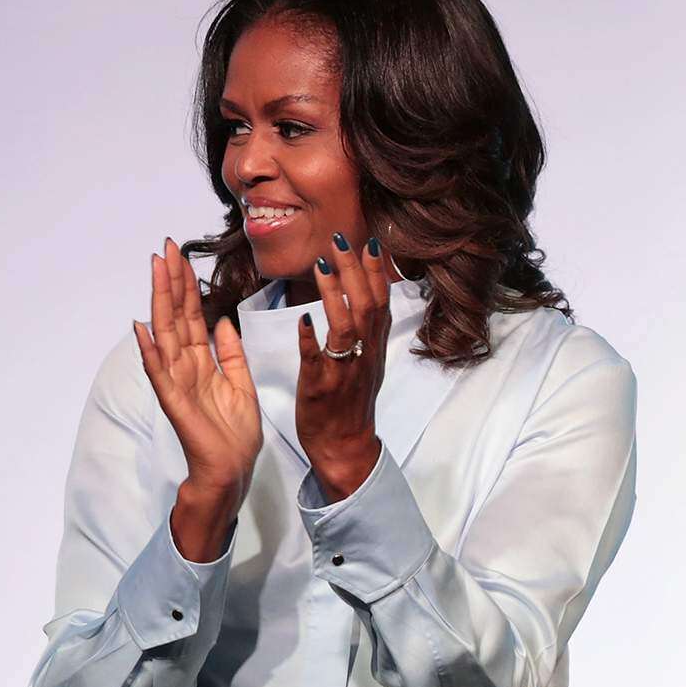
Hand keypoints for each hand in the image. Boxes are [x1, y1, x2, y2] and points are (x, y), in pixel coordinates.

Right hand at [134, 238, 261, 558]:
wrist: (232, 469)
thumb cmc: (234, 433)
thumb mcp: (241, 383)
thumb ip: (231, 353)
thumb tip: (222, 320)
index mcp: (203, 362)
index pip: (191, 315)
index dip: (187, 285)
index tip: (182, 255)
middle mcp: (185, 367)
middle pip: (175, 316)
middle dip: (171, 282)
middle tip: (165, 248)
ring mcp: (176, 383)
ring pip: (165, 334)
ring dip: (159, 301)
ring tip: (155, 271)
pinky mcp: (174, 402)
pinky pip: (159, 372)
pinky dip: (150, 350)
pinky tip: (141, 328)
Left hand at [296, 233, 391, 501]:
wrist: (345, 446)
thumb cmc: (350, 405)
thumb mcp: (367, 364)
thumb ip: (366, 331)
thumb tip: (364, 296)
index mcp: (374, 349)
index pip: (381, 302)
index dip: (377, 272)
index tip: (370, 242)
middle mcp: (365, 356)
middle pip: (367, 306)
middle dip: (355, 270)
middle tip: (340, 240)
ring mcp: (345, 372)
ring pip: (346, 327)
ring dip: (336, 294)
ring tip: (323, 264)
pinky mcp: (321, 389)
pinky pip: (318, 361)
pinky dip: (312, 339)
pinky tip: (304, 318)